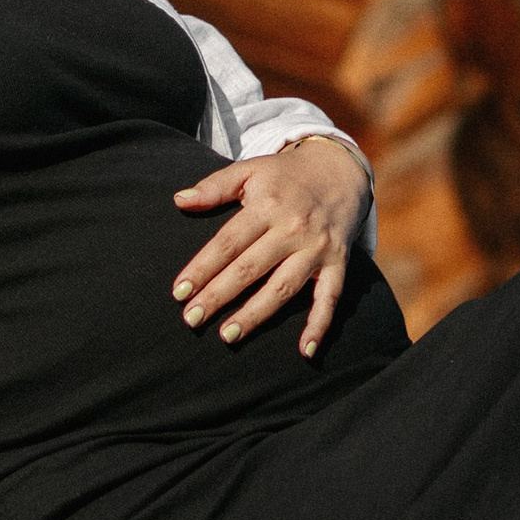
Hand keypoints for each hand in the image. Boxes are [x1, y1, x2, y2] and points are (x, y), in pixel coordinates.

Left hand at [171, 135, 370, 358]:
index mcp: (268, 205)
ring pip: (283, 287)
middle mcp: (293, 228)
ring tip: (228, 335)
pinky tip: (305, 351)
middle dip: (219, 295)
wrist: (340, 168)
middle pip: (250, 268)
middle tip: (191, 320)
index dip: (202, 268)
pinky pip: (330, 298)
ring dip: (256, 314)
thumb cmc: (286, 175)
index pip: (228, 242)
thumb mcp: (251, 169)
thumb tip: (179, 200)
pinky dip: (319, 325)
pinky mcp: (339, 262)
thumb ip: (215, 186)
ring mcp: (317, 248)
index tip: (179, 291)